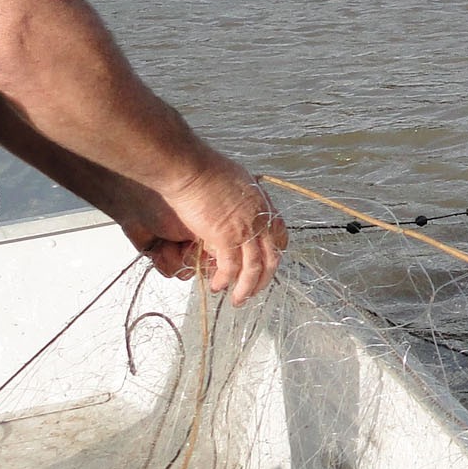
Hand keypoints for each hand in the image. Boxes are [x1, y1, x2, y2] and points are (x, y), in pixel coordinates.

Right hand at [120, 151, 286, 305]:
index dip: (275, 252)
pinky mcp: (227, 237)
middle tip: (253, 292)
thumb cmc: (201, 168)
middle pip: (271, 257)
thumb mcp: (232, 179)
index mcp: (262, 202)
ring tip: (237, 300)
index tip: (268, 264)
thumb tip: (233, 203)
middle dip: (264, 278)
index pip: (279, 233)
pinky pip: (231, 267)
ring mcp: (245, 228)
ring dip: (246, 288)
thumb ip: (239, 197)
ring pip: (254, 268)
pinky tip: (217, 286)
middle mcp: (259, 217)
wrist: (188, 168)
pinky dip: (225, 280)